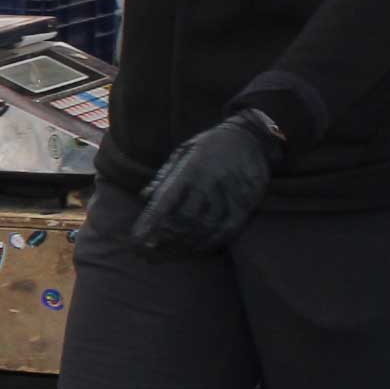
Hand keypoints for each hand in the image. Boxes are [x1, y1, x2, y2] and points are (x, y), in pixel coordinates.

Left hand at [132, 110, 285, 254]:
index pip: (167, 200)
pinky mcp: (245, 204)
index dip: (151, 222)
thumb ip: (165, 175)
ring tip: (171, 251)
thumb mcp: (185, 151)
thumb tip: (144, 196)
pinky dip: (210, 243)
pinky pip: (227, 230)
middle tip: (152, 250)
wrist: (252, 137)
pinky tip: (197, 248)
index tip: (137, 240)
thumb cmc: (211, 145)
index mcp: (191, 168)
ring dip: (186, 243)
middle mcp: (210, 182)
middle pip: (185, 219)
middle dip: (166, 238)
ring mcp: (229, 195)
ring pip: (205, 228)